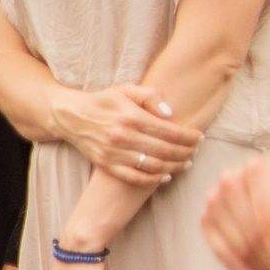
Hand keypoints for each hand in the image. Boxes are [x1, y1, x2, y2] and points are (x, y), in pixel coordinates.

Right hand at [49, 84, 200, 184]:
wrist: (70, 116)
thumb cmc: (103, 101)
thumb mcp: (125, 89)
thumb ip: (150, 96)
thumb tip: (171, 114)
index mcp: (130, 116)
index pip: (170, 131)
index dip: (189, 136)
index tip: (199, 137)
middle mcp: (122, 136)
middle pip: (165, 150)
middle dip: (186, 152)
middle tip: (195, 152)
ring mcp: (113, 152)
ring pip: (153, 165)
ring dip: (174, 167)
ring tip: (184, 163)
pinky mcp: (105, 164)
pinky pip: (133, 177)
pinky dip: (152, 180)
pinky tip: (165, 177)